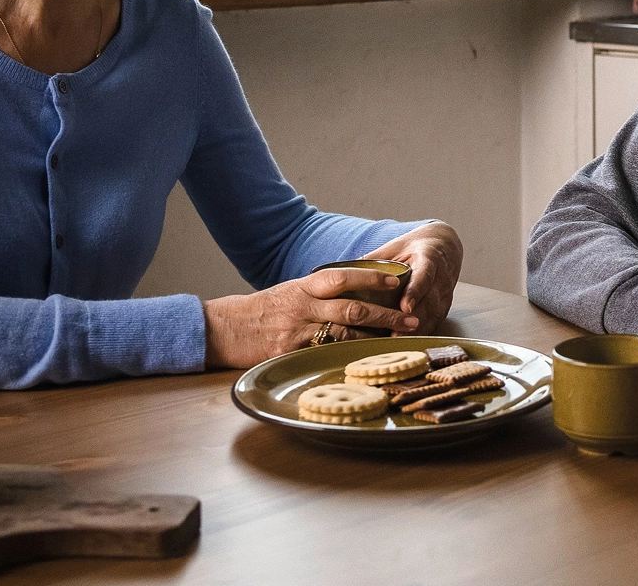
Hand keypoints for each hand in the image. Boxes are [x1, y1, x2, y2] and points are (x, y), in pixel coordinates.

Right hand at [202, 268, 411, 368]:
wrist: (225, 328)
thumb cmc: (260, 310)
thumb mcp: (288, 293)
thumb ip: (318, 294)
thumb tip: (352, 294)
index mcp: (303, 287)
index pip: (343, 276)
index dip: (371, 277)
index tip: (397, 280)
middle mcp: (303, 306)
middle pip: (353, 307)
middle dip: (387, 314)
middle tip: (412, 319)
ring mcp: (298, 331)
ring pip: (345, 333)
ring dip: (375, 338)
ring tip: (399, 342)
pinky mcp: (291, 353)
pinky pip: (327, 354)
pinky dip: (349, 356)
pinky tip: (368, 360)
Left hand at [367, 221, 461, 334]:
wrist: (443, 246)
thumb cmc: (414, 247)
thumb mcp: (395, 246)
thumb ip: (374, 259)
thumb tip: (344, 271)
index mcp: (430, 257)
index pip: (425, 275)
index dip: (416, 292)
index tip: (405, 306)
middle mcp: (441, 277)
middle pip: (430, 301)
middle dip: (415, 319)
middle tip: (396, 334)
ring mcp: (445, 294)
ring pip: (434, 315)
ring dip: (417, 330)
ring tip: (397, 342)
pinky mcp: (444, 307)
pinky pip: (435, 322)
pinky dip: (421, 333)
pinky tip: (405, 343)